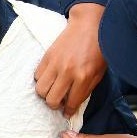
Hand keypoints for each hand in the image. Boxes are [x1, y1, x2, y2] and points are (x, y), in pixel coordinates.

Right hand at [34, 3, 105, 117]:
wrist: (89, 25)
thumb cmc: (98, 49)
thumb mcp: (99, 73)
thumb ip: (86, 89)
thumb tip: (73, 103)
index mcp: (83, 77)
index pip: (71, 103)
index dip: (68, 111)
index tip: (66, 112)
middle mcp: (67, 72)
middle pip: (51, 99)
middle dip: (54, 105)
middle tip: (59, 101)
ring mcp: (55, 63)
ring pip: (41, 89)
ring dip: (46, 93)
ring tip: (53, 89)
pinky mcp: (47, 56)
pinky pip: (37, 75)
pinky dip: (42, 80)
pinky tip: (50, 77)